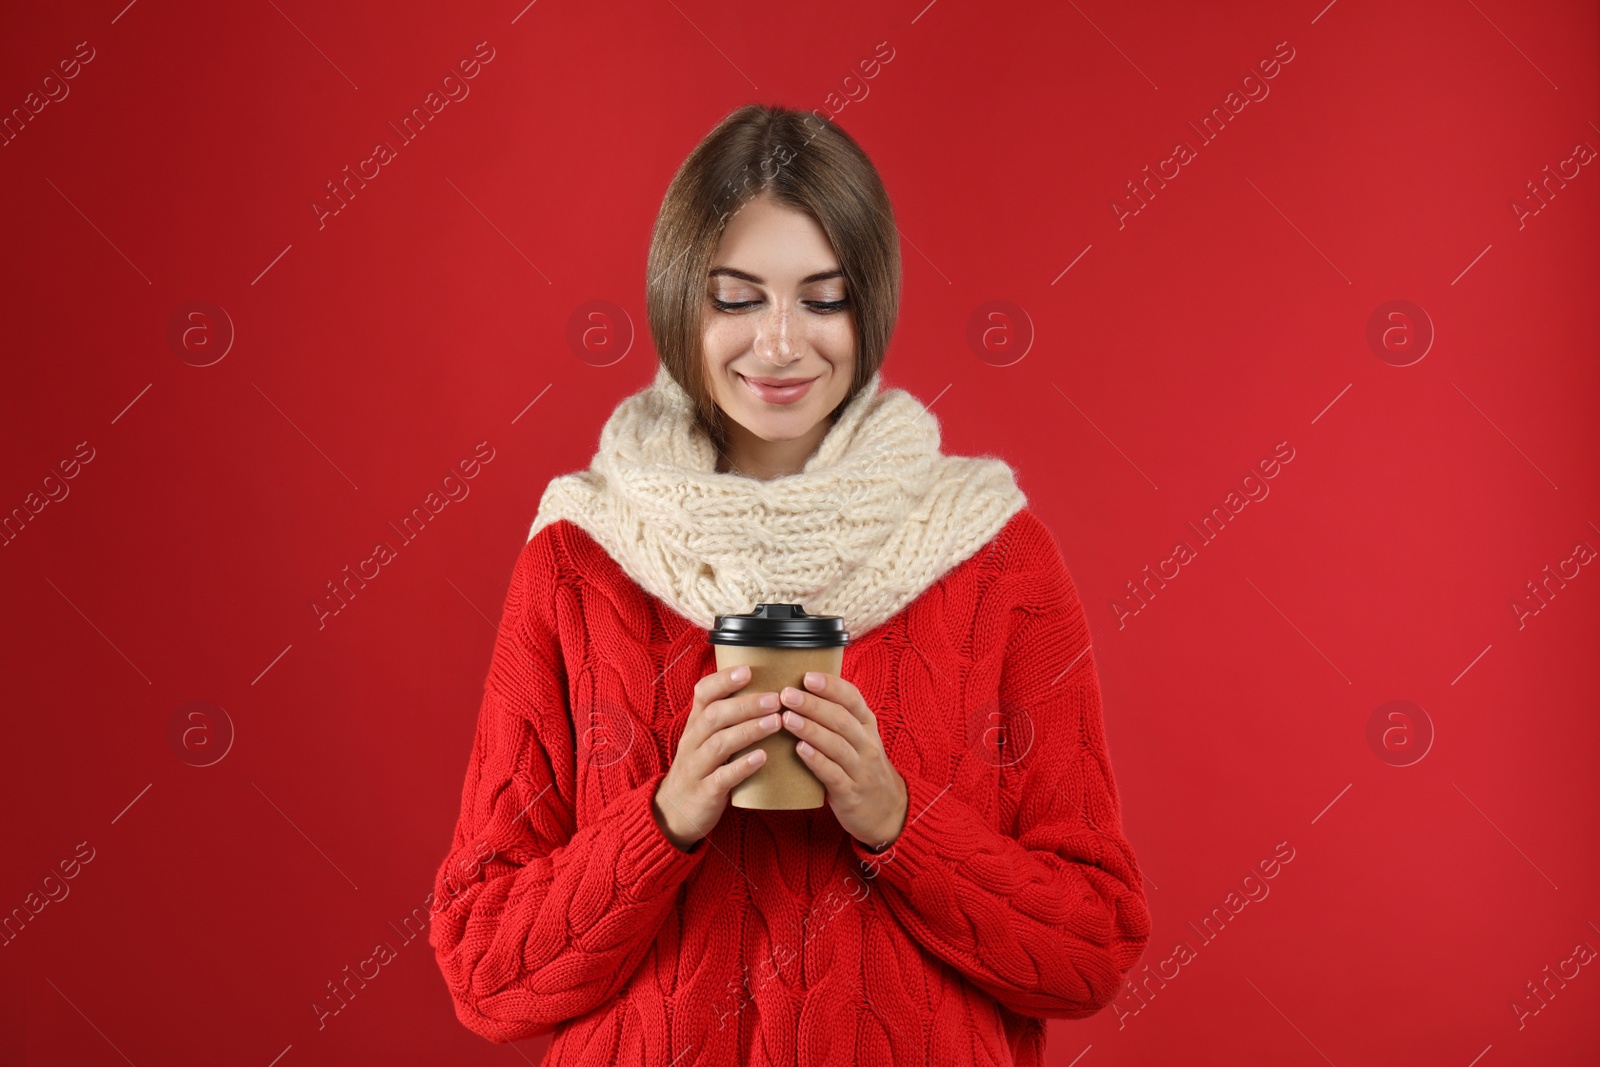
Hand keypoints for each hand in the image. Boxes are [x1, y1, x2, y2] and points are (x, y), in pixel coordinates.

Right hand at [652, 664, 783, 851]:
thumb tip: (764, 687)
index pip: (703, 694)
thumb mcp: (705, 738)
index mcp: (695, 724)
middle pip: (714, 716)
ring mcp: (696, 767)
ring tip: (775, 722)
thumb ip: (726, 717)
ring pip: (719, 744)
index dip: (723, 680)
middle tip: (775, 699)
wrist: (673, 812)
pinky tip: (763, 758)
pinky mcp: (704, 793)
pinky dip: (742, 766)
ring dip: (749, 731)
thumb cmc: (701, 768)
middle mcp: (692, 741)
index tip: (748, 670)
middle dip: (745, 705)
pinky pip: (722, 777)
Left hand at [779, 672, 907, 851]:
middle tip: (787, 694)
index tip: (808, 676)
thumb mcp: (860, 738)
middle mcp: (867, 744)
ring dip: (811, 729)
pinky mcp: (851, 793)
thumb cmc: (863, 768)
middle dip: (813, 705)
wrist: (888, 811)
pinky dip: (816, 761)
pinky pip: (833, 774)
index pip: (853, 699)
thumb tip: (803, 690)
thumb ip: (838, 717)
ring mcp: (861, 769)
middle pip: (841, 719)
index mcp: (867, 726)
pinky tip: (799, 750)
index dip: (831, 686)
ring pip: (836, 745)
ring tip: (787, 718)